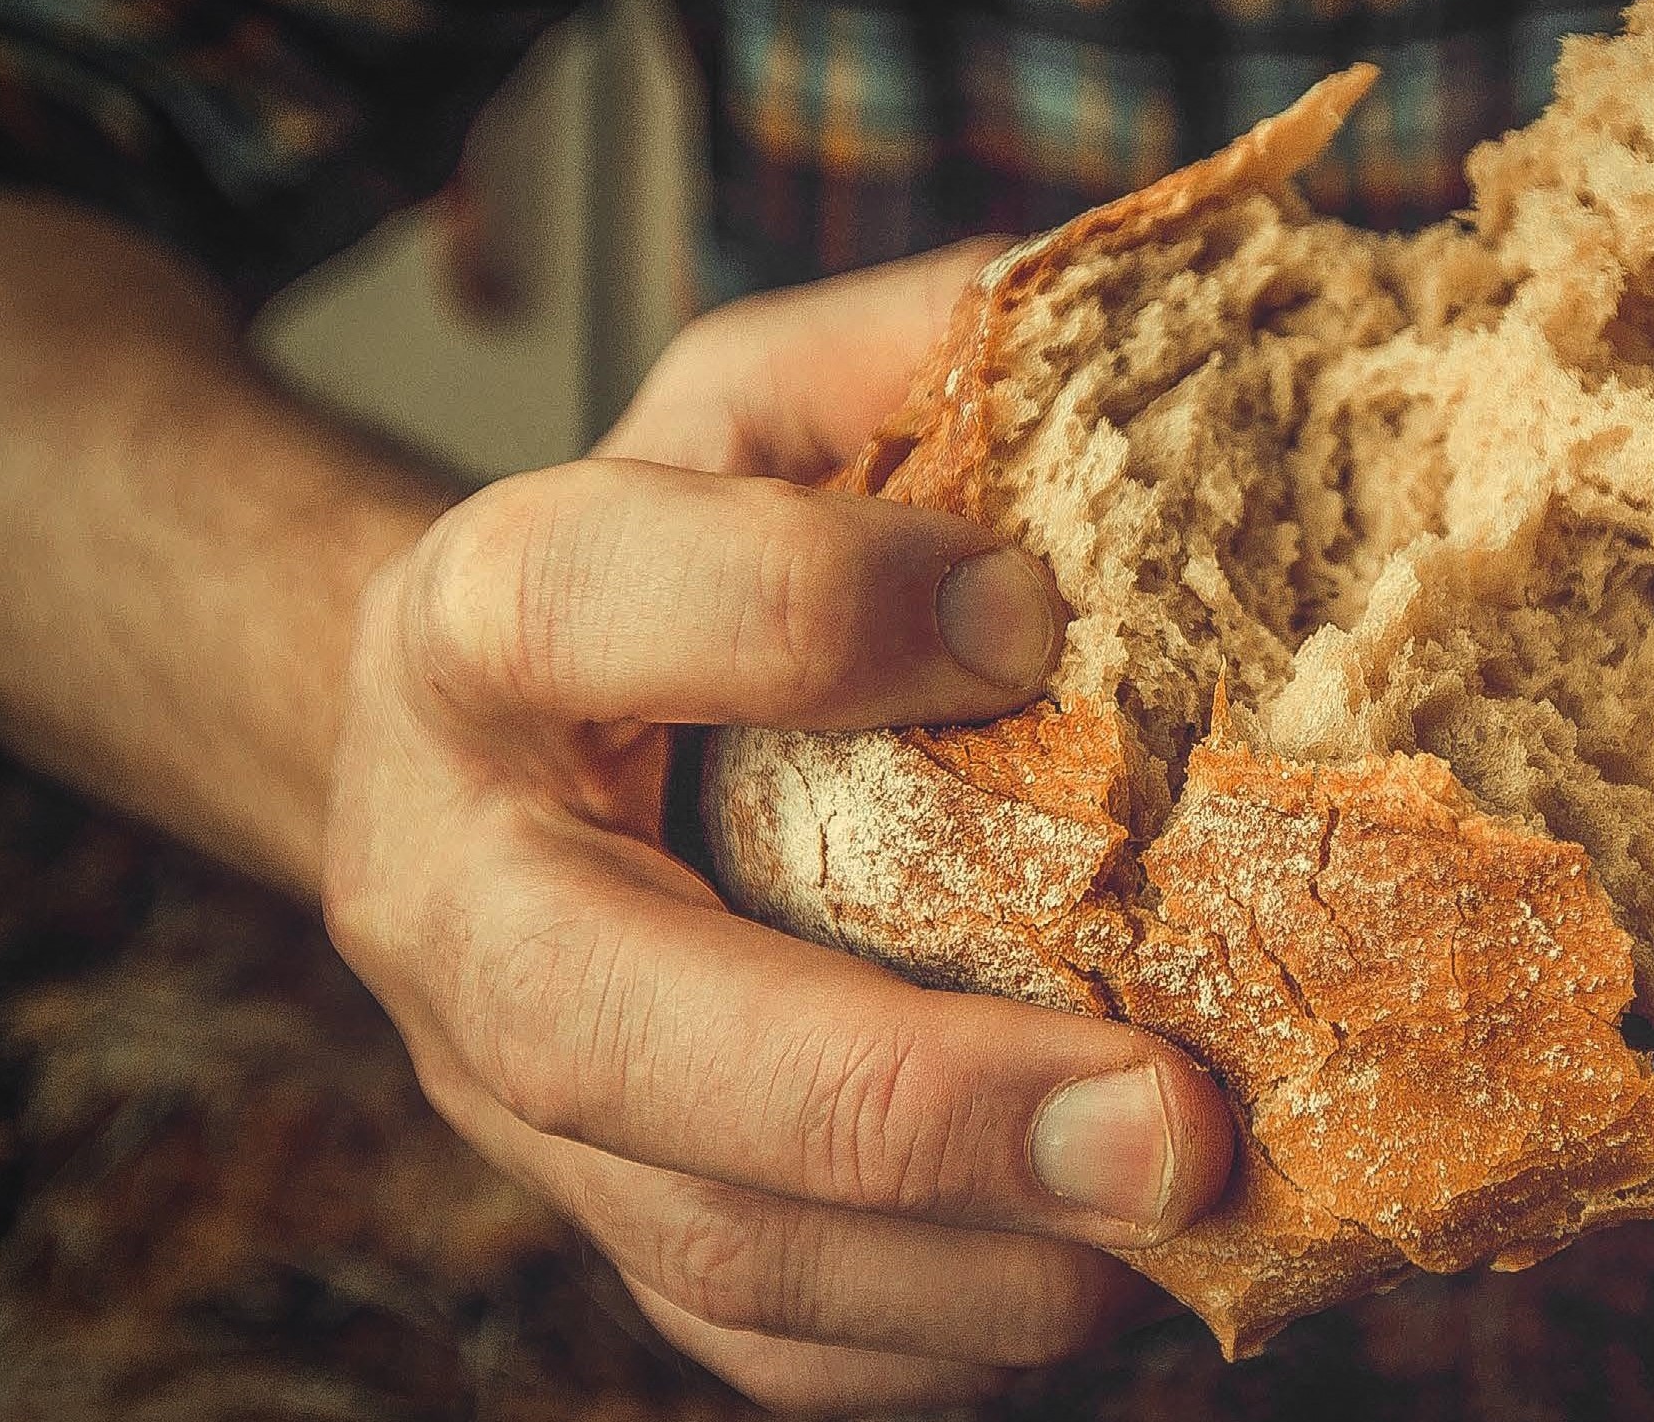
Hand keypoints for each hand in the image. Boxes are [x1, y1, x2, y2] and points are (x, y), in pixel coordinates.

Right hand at [323, 240, 1237, 1411]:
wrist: (491, 756)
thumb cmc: (670, 557)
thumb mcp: (759, 402)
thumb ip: (911, 351)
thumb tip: (1152, 332)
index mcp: (477, 630)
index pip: (583, 604)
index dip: (799, 612)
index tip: (1035, 616)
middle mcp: (459, 890)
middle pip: (618, 1029)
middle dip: (907, 1101)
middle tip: (1172, 1121)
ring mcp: (519, 1092)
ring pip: (710, 1241)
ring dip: (973, 1264)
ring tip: (1194, 1212)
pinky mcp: (614, 1216)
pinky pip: (767, 1344)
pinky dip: (948, 1343)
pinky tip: (1114, 1282)